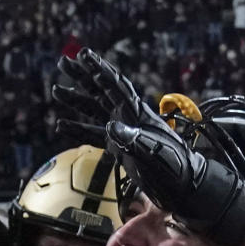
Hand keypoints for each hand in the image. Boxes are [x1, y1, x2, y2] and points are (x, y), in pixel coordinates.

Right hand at [54, 47, 244, 245]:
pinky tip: (62, 126)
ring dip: (76, 100)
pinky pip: (95, 135)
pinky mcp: (121, 148)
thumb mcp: (156, 155)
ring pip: (95, 110)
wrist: (187, 190)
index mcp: (138, 114)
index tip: (84, 55)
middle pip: (101, 91)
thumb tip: (110, 126)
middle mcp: (129, 118)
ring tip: (56, 90)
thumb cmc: (178, 171)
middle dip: (83, 76)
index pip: (116, 86)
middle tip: (63, 62)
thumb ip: (134, 140)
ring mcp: (125, 132)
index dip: (99, 69)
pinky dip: (79, 129)